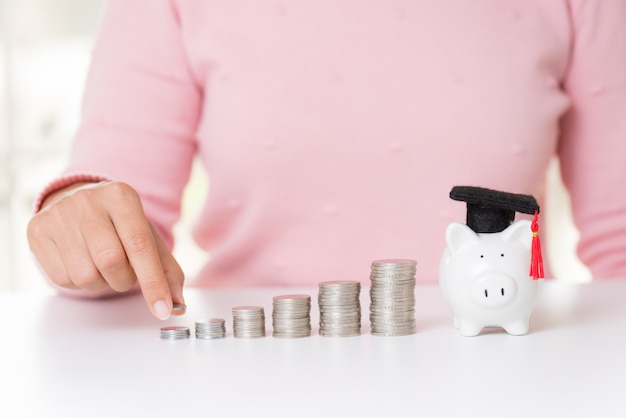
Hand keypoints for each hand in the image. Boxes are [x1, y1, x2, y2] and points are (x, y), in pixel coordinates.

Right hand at [27, 181, 184, 319]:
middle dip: (124, 280)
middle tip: (125, 272)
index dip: (153, 282)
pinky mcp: (37, 231)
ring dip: (101, 282)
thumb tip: (177, 305)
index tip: (162, 309)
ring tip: (102, 265)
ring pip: (85, 275)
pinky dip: (79, 282)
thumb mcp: (148, 237)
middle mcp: (87, 201)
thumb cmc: (119, 224)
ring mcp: (58, 214)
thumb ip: (167, 271)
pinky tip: (82, 263)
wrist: (78, 201)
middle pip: (111, 262)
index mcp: (121, 196)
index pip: (139, 245)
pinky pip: (62, 279)